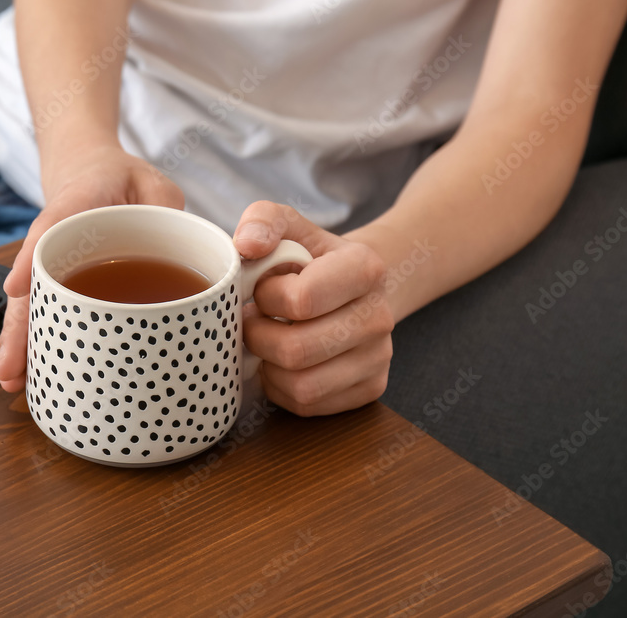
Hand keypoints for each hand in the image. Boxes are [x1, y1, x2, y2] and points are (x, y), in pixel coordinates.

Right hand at [0, 143, 183, 390]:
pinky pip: (47, 309)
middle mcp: (55, 237)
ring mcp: (53, 261)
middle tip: (9, 367)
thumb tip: (181, 249)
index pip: (50, 226)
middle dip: (20, 326)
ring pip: (33, 303)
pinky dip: (40, 339)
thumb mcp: (152, 182)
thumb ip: (167, 208)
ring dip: (23, 342)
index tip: (17, 289)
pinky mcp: (60, 280)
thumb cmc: (122, 180)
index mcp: (77, 202)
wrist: (90, 169)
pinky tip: (35, 372)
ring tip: (13, 380)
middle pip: (32, 283)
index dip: (33, 258)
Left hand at [234, 202, 393, 415]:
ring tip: (268, 341)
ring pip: (301, 386)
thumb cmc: (308, 258)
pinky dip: (282, 388)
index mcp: (365, 268)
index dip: (266, 298)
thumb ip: (263, 221)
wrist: (350, 285)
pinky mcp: (371, 388)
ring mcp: (379, 357)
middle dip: (258, 337)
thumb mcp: (287, 226)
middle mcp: (380, 316)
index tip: (262, 289)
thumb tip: (246, 245)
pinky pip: (309, 405)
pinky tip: (283, 363)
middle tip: (253, 321)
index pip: (301, 300)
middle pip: (296, 350)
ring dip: (269, 366)